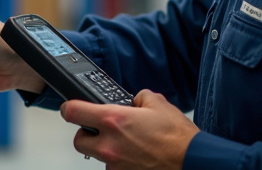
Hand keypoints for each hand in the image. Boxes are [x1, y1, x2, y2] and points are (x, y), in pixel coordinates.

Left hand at [60, 90, 198, 169]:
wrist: (192, 161)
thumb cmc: (177, 137)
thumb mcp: (158, 103)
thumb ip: (138, 98)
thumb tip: (133, 102)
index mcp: (114, 120)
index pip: (73, 112)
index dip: (69, 107)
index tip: (70, 106)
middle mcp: (110, 144)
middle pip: (79, 140)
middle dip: (87, 133)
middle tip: (101, 128)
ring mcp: (115, 164)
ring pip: (98, 155)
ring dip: (107, 148)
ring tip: (129, 143)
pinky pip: (114, 167)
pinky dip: (121, 161)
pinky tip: (137, 155)